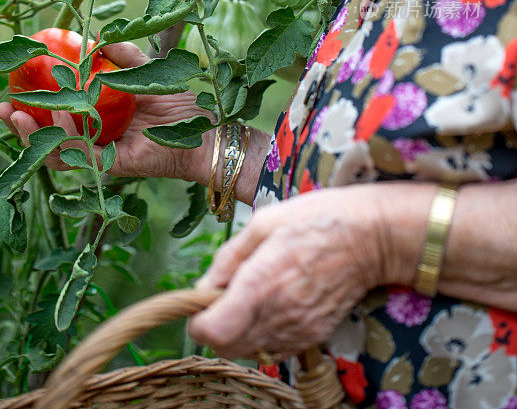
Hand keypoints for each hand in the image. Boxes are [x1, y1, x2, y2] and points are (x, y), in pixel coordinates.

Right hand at [0, 41, 214, 181]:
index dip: (32, 105)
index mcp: (98, 121)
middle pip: (48, 137)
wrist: (204, 132)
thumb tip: (98, 37)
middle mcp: (95, 140)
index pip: (58, 117)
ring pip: (56, 150)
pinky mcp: (112, 165)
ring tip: (14, 114)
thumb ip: (125, 56)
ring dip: (32, 134)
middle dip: (20, 125)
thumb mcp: (147, 72)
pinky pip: (80, 154)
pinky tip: (52, 116)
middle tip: (1, 106)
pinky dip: (64, 136)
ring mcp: (102, 154)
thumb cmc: (179, 106)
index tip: (13, 87)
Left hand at [189, 186, 384, 359]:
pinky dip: (263, 335)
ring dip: (239, 331)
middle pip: (225, 347)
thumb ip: (230, 256)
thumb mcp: (265, 221)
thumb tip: (206, 285)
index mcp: (260, 283)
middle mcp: (277, 315)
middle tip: (227, 293)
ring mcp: (297, 330)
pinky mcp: (313, 336)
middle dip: (215, 324)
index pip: (212, 332)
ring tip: (253, 296)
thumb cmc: (316, 219)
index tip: (203, 298)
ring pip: (248, 351)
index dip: (198, 319)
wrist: (372, 237)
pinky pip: (274, 349)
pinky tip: (273, 306)